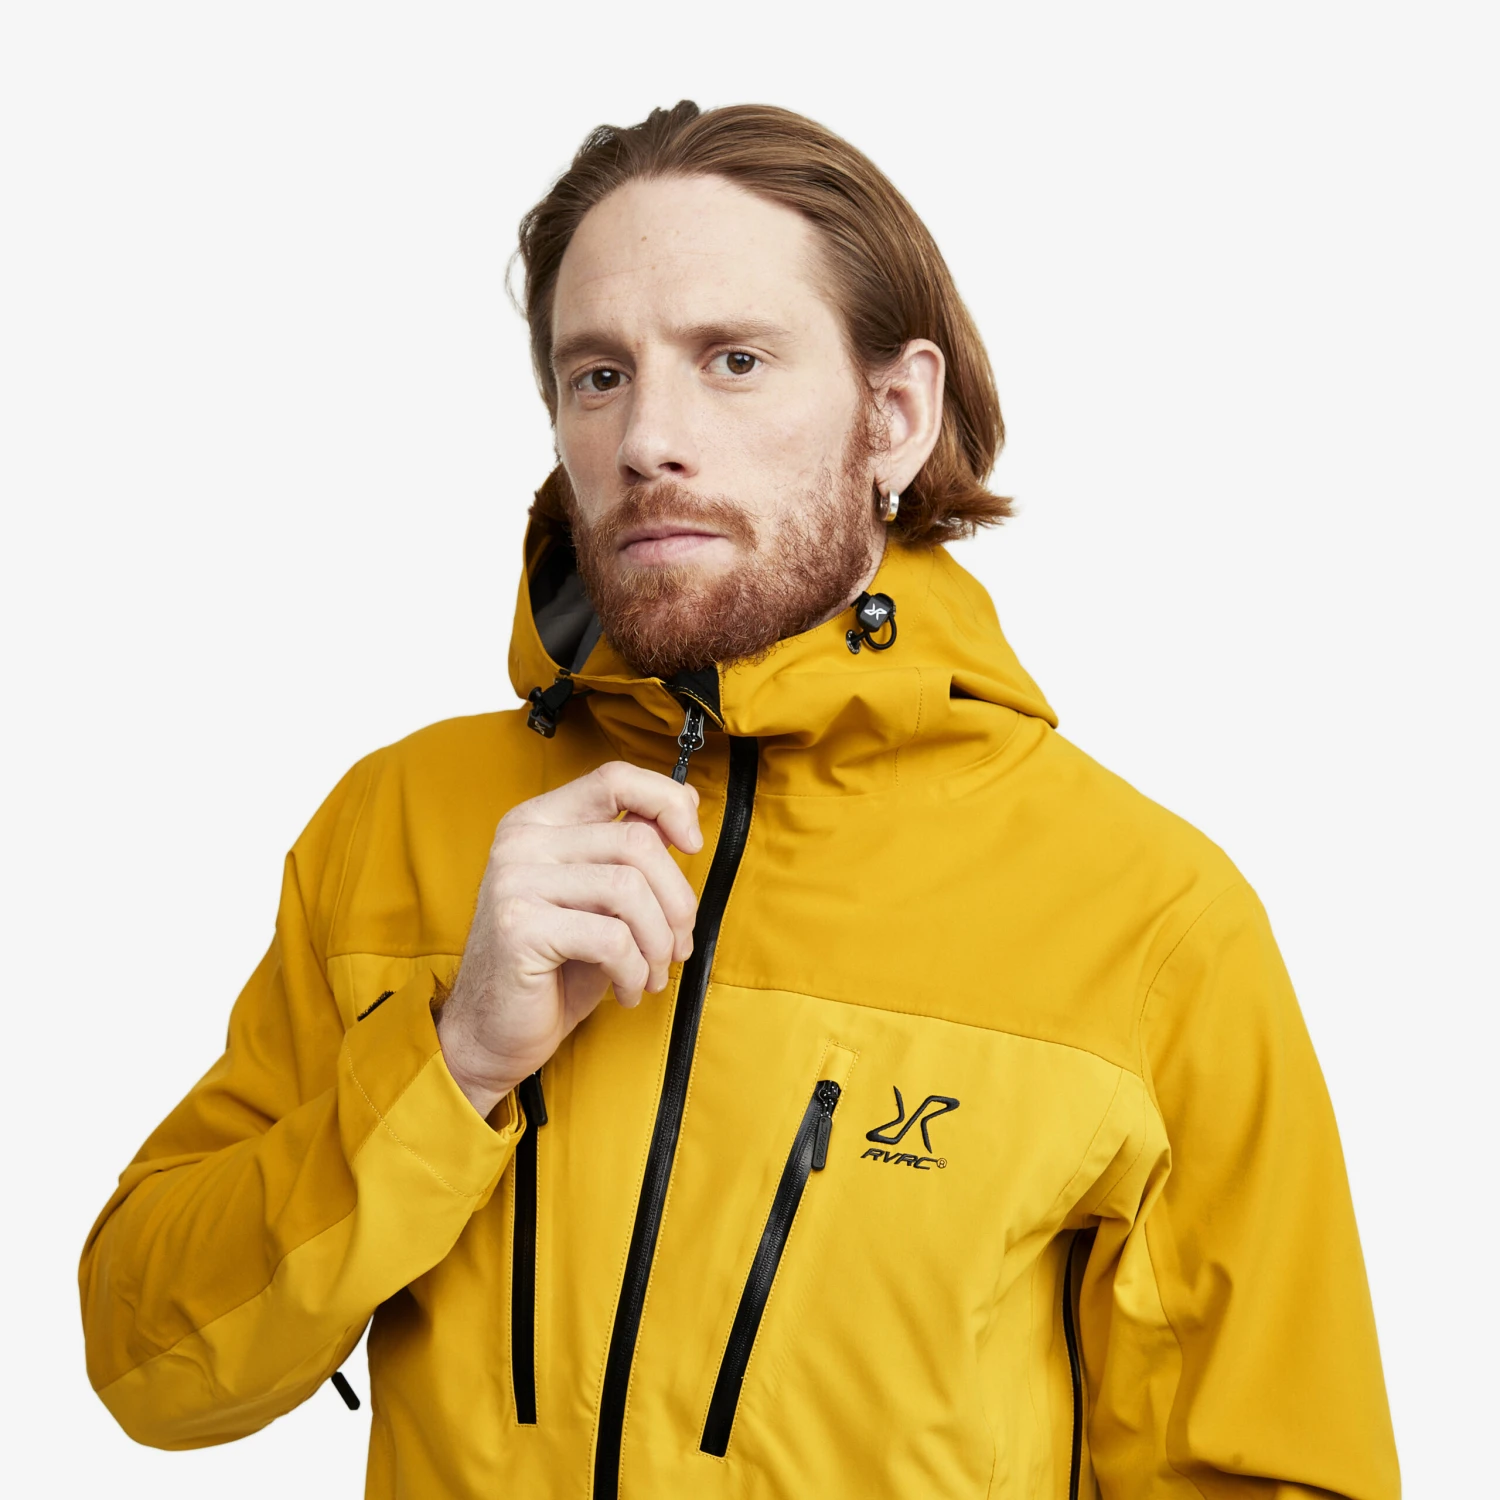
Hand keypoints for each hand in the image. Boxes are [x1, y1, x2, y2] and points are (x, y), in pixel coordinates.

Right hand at [436, 761, 702, 1116]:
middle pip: (637, 841)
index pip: (614, 778)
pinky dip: (635, 970)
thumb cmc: (553, 968)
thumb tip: (682, 814)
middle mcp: (522, 840)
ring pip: (630, 890)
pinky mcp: (519, 926)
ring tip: (654, 973)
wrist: (492, 1033)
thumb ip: (629, 854)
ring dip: (659, 942)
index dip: (667, 801)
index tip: (692, 843)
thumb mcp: (600, 902)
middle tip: (679, 945)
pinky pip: (612, 938)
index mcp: (540, 821)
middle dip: (677, 901)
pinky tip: (628, 989)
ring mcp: (515, 879)